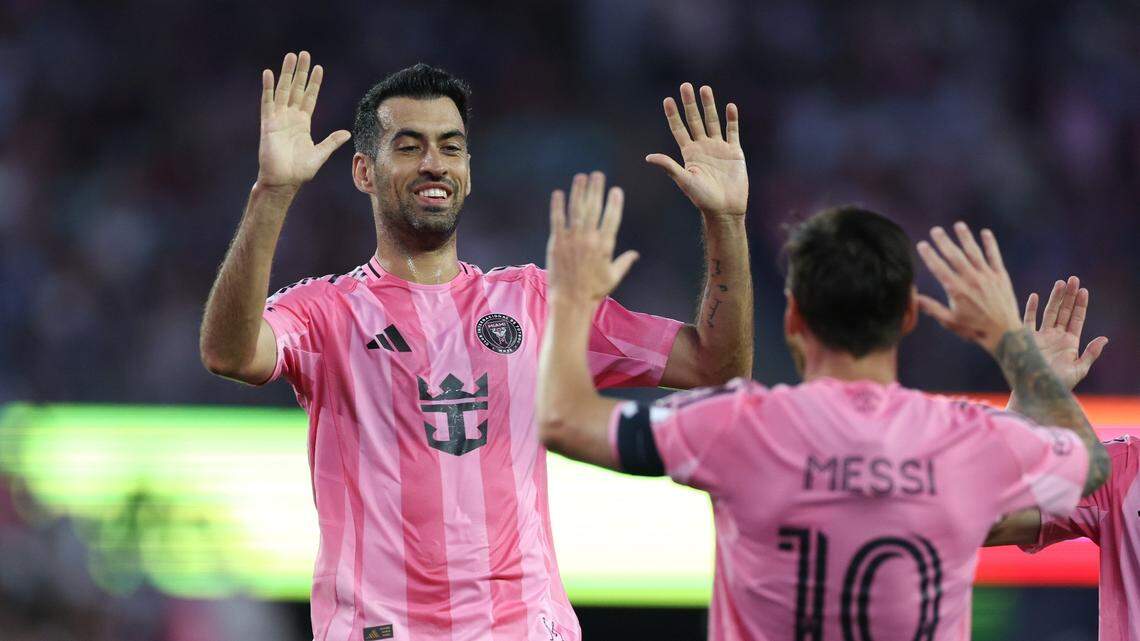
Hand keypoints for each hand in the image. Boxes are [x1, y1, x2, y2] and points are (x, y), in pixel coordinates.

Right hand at [257, 51, 350, 192]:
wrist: (283, 181)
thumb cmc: (300, 171)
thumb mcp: (320, 154)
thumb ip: (331, 142)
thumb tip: (347, 133)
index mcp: (303, 123)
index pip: (310, 97)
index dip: (314, 83)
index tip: (319, 68)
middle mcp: (290, 117)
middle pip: (297, 89)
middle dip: (301, 72)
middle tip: (304, 53)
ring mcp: (279, 119)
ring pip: (283, 90)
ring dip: (286, 73)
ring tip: (291, 56)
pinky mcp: (268, 124)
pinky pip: (267, 102)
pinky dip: (268, 88)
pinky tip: (268, 73)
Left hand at [545, 172, 638, 304]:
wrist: (571, 300)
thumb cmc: (594, 291)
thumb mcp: (613, 277)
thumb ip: (624, 262)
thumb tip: (635, 255)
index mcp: (605, 246)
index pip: (612, 218)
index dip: (614, 202)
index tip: (616, 190)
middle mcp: (589, 239)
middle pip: (594, 208)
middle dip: (596, 189)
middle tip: (597, 174)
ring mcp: (572, 240)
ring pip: (576, 210)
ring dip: (578, 191)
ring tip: (581, 177)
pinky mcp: (557, 243)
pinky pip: (557, 220)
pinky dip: (557, 206)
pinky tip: (558, 193)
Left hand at [646, 83, 746, 218]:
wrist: (725, 209)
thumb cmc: (703, 199)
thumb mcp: (685, 180)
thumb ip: (669, 166)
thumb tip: (648, 157)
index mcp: (689, 153)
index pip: (679, 129)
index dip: (673, 115)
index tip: (667, 100)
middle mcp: (702, 147)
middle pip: (695, 120)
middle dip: (690, 104)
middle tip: (685, 86)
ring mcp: (719, 148)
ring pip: (713, 122)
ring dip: (709, 105)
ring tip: (705, 88)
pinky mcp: (734, 152)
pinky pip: (732, 132)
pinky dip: (731, 119)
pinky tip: (729, 106)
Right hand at [916, 222, 1022, 354]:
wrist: (1004, 333)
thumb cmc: (974, 329)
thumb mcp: (950, 321)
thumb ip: (932, 308)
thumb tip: (914, 299)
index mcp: (957, 290)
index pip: (939, 268)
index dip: (929, 255)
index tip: (922, 244)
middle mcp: (971, 280)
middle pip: (955, 256)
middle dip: (944, 242)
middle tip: (935, 230)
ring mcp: (987, 276)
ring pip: (974, 252)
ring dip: (965, 238)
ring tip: (958, 225)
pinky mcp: (1001, 276)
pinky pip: (994, 256)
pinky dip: (990, 244)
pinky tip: (985, 233)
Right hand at [1021, 276, 1107, 389]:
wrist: (1035, 391)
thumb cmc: (1057, 384)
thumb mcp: (1079, 370)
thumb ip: (1091, 354)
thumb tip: (1104, 339)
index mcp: (1070, 342)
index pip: (1077, 318)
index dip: (1081, 304)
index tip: (1084, 291)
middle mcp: (1056, 336)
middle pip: (1064, 311)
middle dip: (1069, 296)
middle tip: (1073, 279)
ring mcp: (1041, 336)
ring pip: (1049, 312)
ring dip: (1055, 298)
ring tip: (1060, 283)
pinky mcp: (1027, 338)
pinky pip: (1028, 320)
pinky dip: (1031, 308)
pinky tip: (1035, 296)